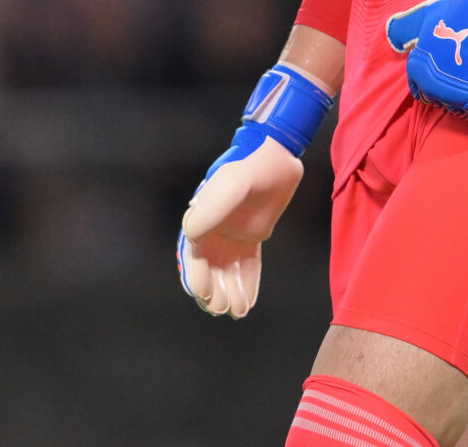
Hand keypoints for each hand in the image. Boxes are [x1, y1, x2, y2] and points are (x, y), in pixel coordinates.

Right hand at [177, 63, 333, 317]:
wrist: (275, 157)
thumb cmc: (250, 167)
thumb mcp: (230, 185)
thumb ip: (211, 209)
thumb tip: (191, 235)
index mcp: (202, 218)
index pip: (194, 254)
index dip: (196, 276)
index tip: (202, 294)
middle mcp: (215, 229)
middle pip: (210, 267)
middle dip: (213, 289)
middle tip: (221, 308)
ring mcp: (234, 234)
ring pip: (228, 270)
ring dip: (230, 291)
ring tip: (236, 311)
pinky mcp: (254, 236)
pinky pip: (249, 265)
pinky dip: (247, 283)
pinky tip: (248, 302)